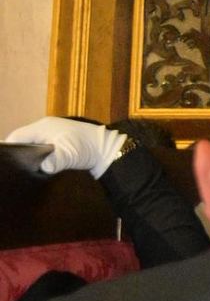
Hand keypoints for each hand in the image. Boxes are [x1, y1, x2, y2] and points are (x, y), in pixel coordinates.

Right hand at [4, 117, 126, 178]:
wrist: (109, 148)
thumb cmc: (88, 146)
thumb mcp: (70, 153)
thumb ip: (55, 160)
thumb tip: (43, 168)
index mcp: (43, 127)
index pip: (17, 136)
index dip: (9, 149)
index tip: (6, 164)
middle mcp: (45, 129)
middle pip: (23, 141)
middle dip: (18, 154)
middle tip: (14, 171)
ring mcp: (53, 136)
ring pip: (33, 146)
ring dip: (29, 158)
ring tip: (24, 173)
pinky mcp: (60, 145)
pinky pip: (42, 151)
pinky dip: (39, 159)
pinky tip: (39, 171)